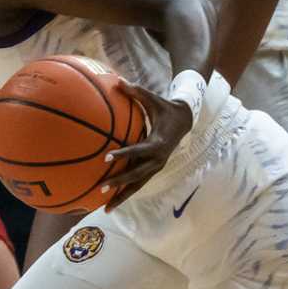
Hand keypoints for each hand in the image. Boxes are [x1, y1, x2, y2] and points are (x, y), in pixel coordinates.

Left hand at [100, 83, 194, 206]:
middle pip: (138, 175)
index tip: (107, 158)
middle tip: (102, 188)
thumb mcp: (153, 99)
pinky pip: (138, 184)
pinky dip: (126, 193)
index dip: (124, 154)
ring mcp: (156, 167)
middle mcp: (158, 159)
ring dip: (122, 196)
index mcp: (158, 142)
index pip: (138, 150)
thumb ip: (135, 91)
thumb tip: (117, 80)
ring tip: (105, 208)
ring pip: (138, 185)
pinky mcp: (153, 170)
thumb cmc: (165, 108)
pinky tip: (111, 202)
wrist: (185, 121)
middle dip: (120, 183)